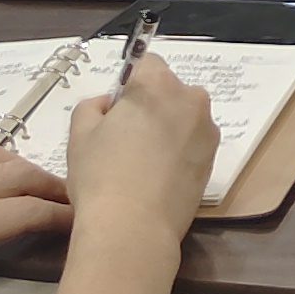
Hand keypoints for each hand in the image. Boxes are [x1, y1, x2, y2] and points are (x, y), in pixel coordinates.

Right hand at [66, 55, 218, 237]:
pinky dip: (178, 153)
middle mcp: (191, 100)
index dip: (128, 85)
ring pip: (182, 119)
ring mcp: (207, 132)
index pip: (145, 63)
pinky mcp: (214, 162)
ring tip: (141, 165)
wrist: (133, 230)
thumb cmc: (101, 176)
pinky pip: (192, 145)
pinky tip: (157, 179)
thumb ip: (93, 105)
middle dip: (150, 107)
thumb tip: (110, 105)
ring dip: (167, 130)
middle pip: (168, 91)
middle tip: (124, 141)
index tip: (115, 112)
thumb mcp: (80, 133)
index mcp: (158, 84)